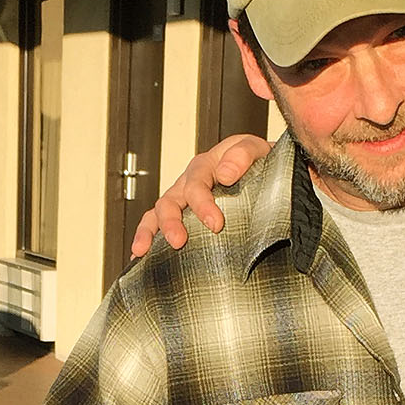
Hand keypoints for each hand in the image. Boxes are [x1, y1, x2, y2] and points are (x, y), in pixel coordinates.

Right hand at [129, 133, 266, 257]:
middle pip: (170, 200)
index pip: (196, 184)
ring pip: (157, 213)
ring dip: (151, 232)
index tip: (215, 224)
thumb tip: (225, 174)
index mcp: (206, 166)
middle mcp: (189, 182)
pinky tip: (139, 256)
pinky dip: (145, 239)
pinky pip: (155, 225)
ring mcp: (181, 200)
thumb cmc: (259, 163)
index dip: (202, 204)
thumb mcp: (256, 149)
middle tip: (178, 241)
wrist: (265, 173)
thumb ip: (243, 154)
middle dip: (171, 222)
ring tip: (144, 250)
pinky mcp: (181, 216)